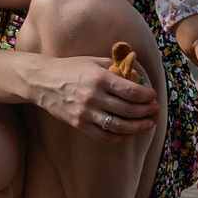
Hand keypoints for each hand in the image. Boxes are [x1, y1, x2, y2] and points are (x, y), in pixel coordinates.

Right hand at [26, 53, 159, 139]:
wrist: (42, 82)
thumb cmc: (70, 68)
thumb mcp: (93, 61)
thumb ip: (115, 66)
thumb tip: (137, 74)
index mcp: (99, 78)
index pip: (132, 91)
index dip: (148, 96)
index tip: (153, 96)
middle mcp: (93, 96)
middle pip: (129, 110)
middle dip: (147, 111)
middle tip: (154, 110)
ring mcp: (85, 113)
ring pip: (120, 126)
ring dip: (138, 126)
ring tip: (148, 123)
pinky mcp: (79, 124)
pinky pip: (105, 136)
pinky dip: (120, 136)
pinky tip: (128, 132)